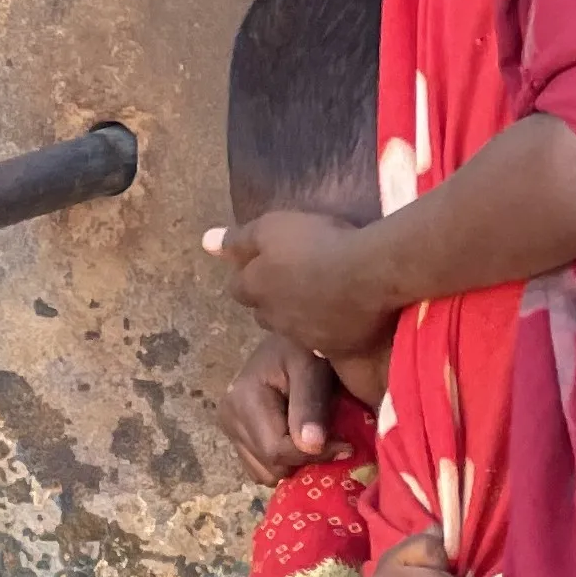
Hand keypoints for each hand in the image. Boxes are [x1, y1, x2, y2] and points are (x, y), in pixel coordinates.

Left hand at [205, 212, 398, 365]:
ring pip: (294, 328)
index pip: (239, 288)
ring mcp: (304, 336)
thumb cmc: (317, 243)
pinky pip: (327, 341)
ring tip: (323, 298)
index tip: (268, 265)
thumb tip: (206, 242)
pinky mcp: (336, 348)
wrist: (369, 274)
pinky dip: (331, 330)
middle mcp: (273, 317)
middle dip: (273, 300)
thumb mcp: (270, 228)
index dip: (251, 276)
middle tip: (296, 281)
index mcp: (254, 288)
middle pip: (264, 312)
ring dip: (301, 316)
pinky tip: (346, 317)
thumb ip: (238, 238)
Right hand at [218, 332, 340, 482]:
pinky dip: (284, 461)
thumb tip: (311, 446)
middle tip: (335, 440)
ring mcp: (230, 427)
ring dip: (294, 463)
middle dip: (306, 459)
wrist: (289, 340)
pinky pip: (261, 466)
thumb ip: (310, 405)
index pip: (276, 450)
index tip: (347, 446)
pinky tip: (301, 440)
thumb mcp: (312, 367)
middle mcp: (230, 417)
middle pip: (270, 465)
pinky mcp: (237, 433)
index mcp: (244, 401)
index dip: (314, 456)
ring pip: (265, 472)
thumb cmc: (305, 348)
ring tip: (316, 439)